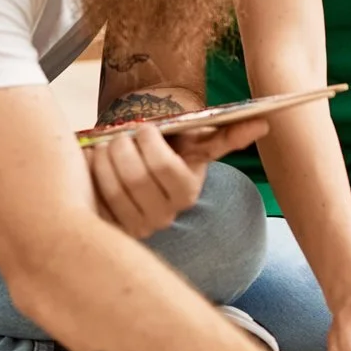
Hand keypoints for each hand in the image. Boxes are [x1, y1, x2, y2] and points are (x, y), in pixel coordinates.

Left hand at [85, 119, 265, 239]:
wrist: (135, 172)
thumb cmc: (167, 151)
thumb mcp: (193, 140)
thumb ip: (226, 133)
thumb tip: (263, 124)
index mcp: (185, 193)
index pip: (165, 168)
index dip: (150, 142)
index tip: (144, 127)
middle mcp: (162, 217)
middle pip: (135, 178)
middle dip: (122, 147)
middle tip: (119, 133)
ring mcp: (134, 226)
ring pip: (111, 189)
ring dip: (102, 159)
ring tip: (104, 145)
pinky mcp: (108, 227)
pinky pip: (92, 199)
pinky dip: (87, 175)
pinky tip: (90, 161)